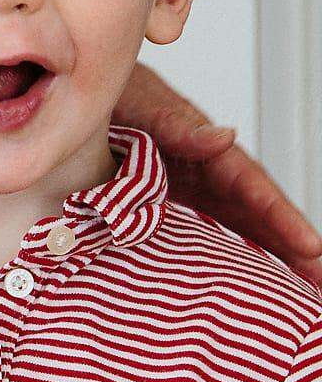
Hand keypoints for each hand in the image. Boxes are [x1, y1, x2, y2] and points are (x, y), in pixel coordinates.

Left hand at [112, 63, 321, 293]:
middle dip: (294, 246)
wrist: (82, 93)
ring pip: (243, 224)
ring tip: (304, 288)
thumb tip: (224, 137)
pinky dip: (233, 253)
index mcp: (207, 149)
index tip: (313, 248)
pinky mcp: (173, 197)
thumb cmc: (116, 94)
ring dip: (273, 254)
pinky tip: (247, 278)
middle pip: (261, 212)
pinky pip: (211, 229)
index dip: (283, 219)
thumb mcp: (143, 106)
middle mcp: (209, 169)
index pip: (254, 188)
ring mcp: (195, 186)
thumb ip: (178, 126)